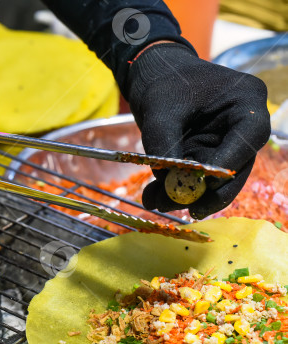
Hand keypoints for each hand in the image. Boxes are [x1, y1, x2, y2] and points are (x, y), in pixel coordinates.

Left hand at [125, 43, 270, 218]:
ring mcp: (225, 142)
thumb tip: (167, 182)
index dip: (227, 164)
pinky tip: (152, 197)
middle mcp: (242, 125)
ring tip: (154, 203)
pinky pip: (195, 177)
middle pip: (235, 167)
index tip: (203, 185)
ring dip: (185, 195)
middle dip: (209, 192)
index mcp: (245, 101)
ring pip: (214, 178)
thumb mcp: (160, 111)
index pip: (248, 138)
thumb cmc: (163, 82)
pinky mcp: (206, 154)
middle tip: (187, 211)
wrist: (152, 75)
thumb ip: (164, 144)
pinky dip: (173, 188)